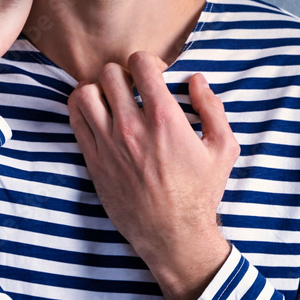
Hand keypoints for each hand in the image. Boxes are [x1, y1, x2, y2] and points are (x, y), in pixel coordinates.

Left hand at [68, 51, 238, 299]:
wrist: (173, 237)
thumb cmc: (201, 193)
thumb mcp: (223, 149)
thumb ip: (212, 108)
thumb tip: (196, 80)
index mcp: (163, 119)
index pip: (139, 63)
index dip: (148, 62)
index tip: (155, 76)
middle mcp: (131, 127)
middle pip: (110, 73)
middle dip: (124, 74)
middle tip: (134, 88)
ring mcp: (107, 144)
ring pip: (86, 92)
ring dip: (99, 90)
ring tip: (113, 101)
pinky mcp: (93, 160)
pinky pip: (75, 118)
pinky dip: (83, 109)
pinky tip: (100, 117)